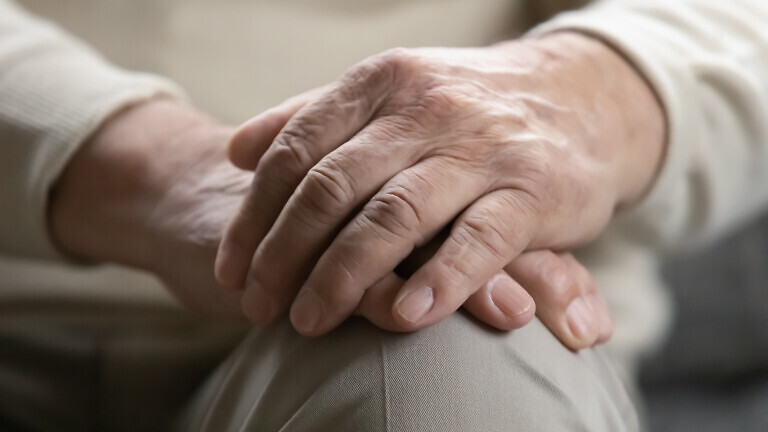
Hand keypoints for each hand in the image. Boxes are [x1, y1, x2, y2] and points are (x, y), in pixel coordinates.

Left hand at [50, 98, 611, 348]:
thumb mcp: (390, 93)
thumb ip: (314, 116)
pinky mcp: (532, 190)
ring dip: (343, 276)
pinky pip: (478, 240)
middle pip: (333, 188)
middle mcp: (425, 110)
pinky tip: (405, 316)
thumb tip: (237, 149)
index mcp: (381, 84)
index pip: (296, 152)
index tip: (233, 268)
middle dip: (283, 254)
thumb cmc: (467, 108)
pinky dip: (440, 280)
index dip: (254, 216)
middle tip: (258, 306)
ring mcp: (480, 149)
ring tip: (307, 322)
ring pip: (395, 217)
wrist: (579, 96)